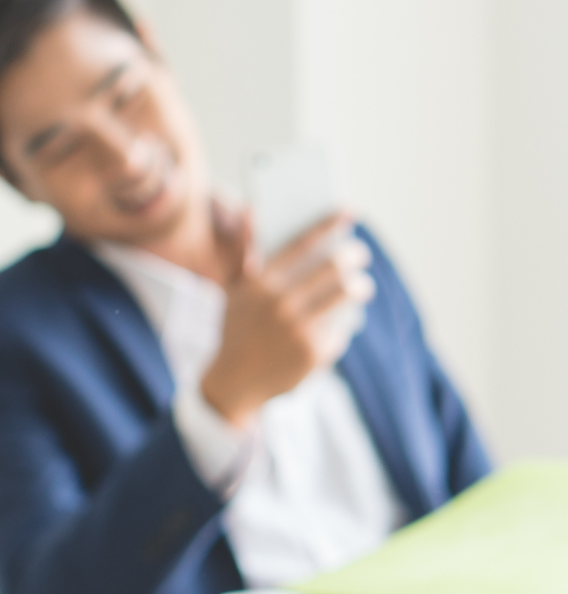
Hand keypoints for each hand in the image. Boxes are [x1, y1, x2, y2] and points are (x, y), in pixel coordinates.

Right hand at [199, 207, 374, 429]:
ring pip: (346, 295)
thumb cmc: (236, 328)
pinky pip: (343, 328)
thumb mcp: (233, 291)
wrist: (235, 382)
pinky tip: (340, 322)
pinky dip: (344, 323)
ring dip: (359, 286)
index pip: (301, 245)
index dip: (328, 225)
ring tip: (360, 285)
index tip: (348, 212)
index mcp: (260, 284)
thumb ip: (244, 251)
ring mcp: (299, 330)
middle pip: (332, 268)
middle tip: (359, 254)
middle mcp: (280, 304)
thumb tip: (251, 210)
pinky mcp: (315, 354)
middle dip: (353, 256)